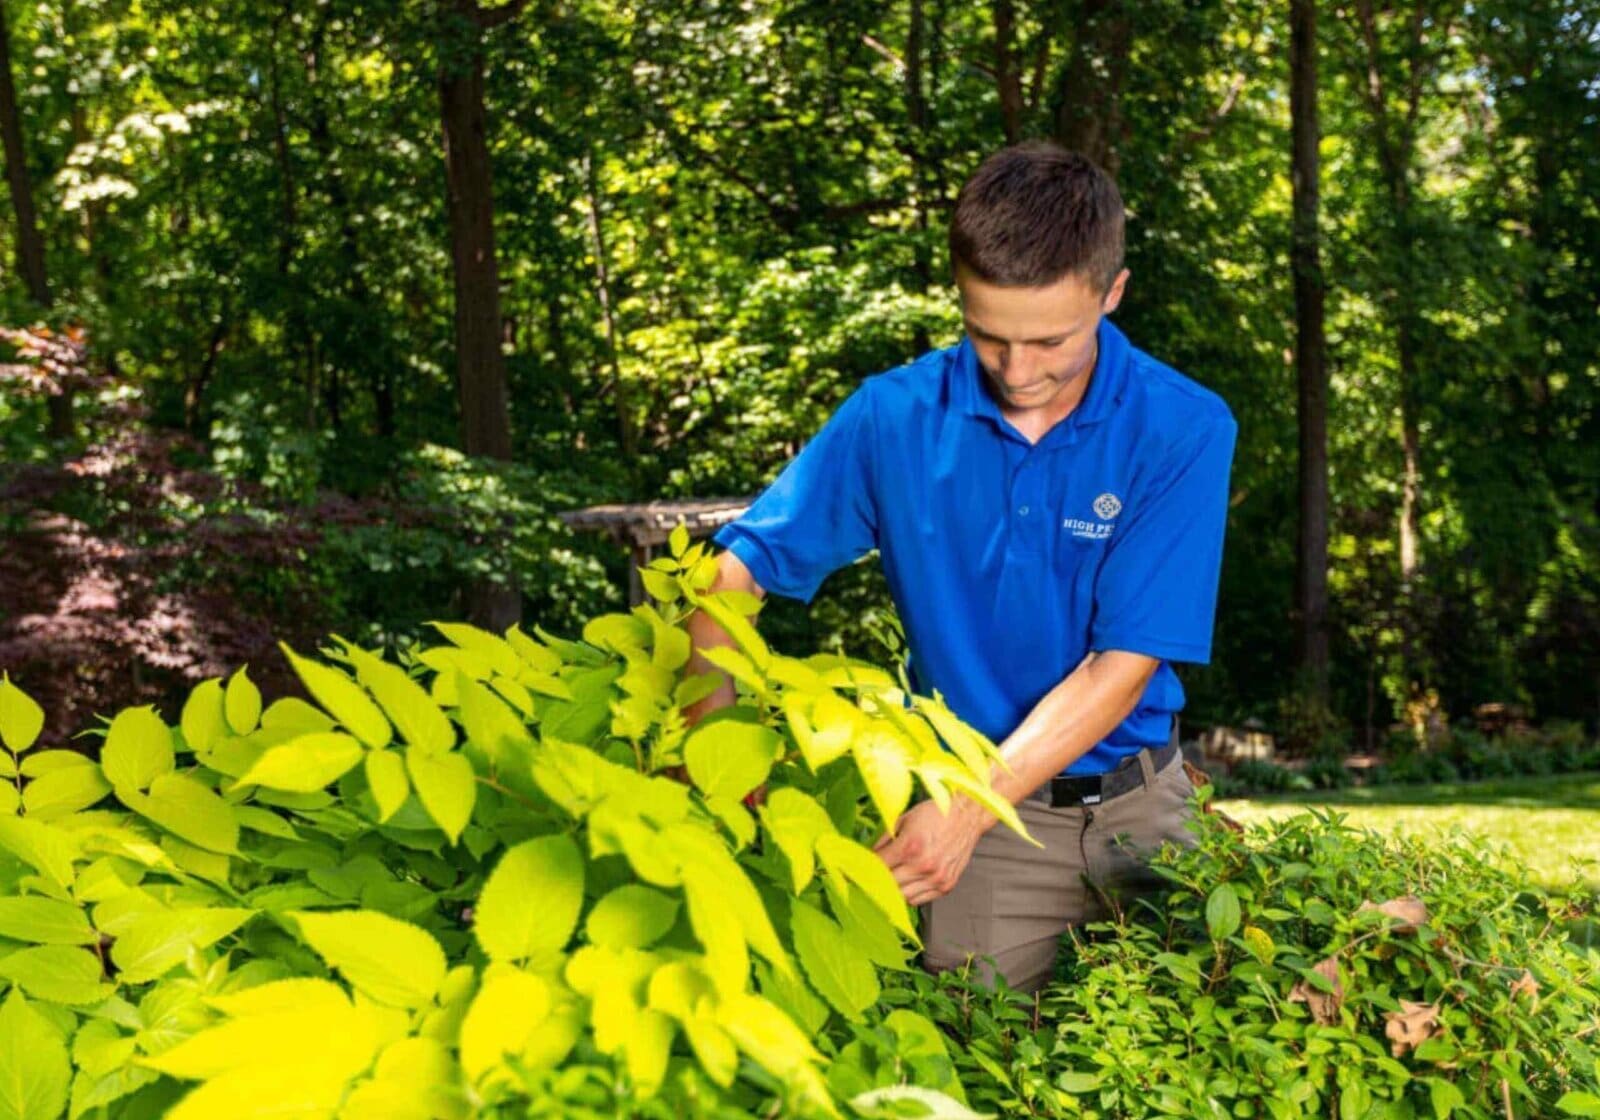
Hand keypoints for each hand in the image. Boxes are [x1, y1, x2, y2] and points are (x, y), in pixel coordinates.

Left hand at [873, 796, 992, 906]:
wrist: (967, 816)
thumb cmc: (936, 814)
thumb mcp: (903, 820)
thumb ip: (884, 841)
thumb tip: (867, 857)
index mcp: (910, 847)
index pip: (877, 868)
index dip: (861, 872)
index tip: (851, 874)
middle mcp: (923, 866)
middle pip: (887, 886)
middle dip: (874, 883)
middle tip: (866, 879)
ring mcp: (936, 878)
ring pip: (902, 898)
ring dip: (891, 891)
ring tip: (887, 881)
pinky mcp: (946, 885)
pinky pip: (919, 900)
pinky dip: (909, 894)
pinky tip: (906, 882)